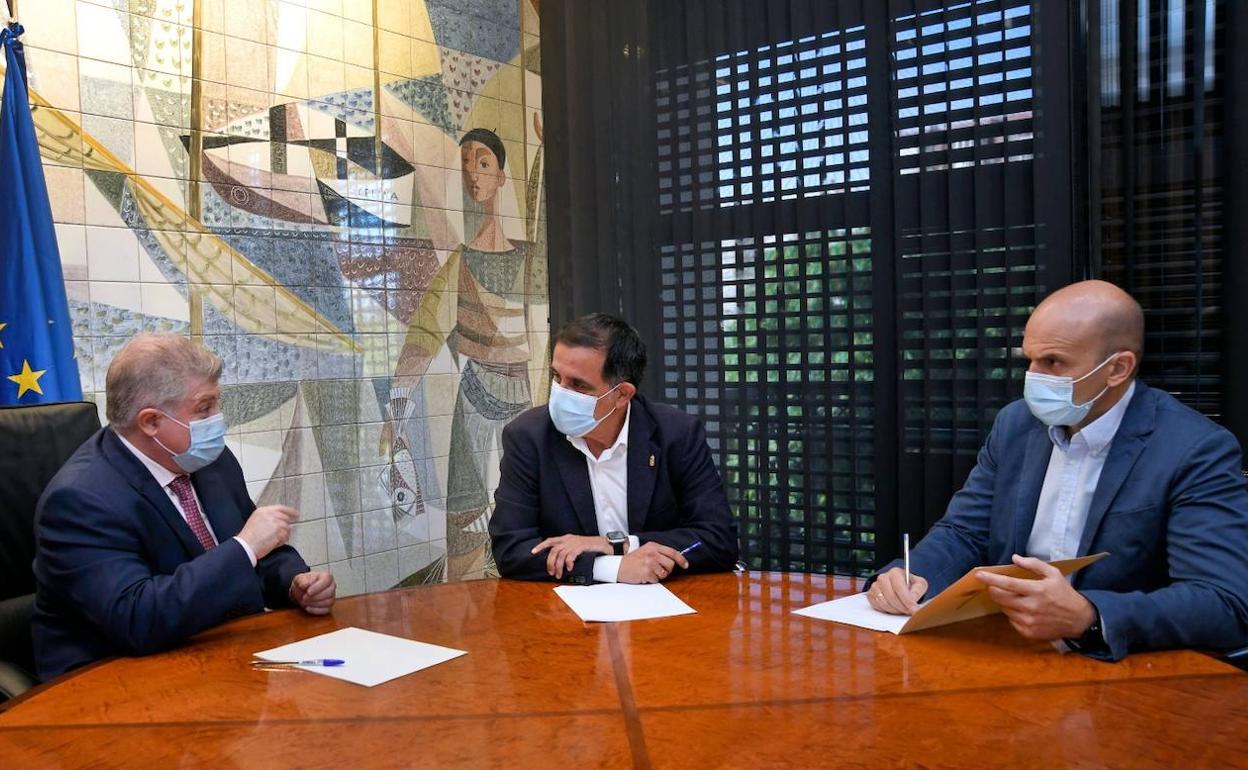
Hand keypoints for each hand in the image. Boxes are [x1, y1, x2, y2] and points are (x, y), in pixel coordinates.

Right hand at [237, 505, 298, 559]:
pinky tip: (272, 543)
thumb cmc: (248, 537)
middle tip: (280, 533)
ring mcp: (276, 523)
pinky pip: (285, 537)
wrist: (245, 546)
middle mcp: (270, 514)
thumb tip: (278, 520)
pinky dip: (281, 542)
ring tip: (272, 540)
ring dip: (282, 536)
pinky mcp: (279, 532)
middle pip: (286, 519)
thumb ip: (267, 518)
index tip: (296, 514)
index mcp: (263, 510)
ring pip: (287, 529)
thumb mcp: (255, 521)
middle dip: (284, 527)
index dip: (290, 511)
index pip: (281, 508)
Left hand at [289, 571, 335, 615]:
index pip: (327, 580)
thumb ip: (302, 580)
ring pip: (328, 602)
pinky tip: (308, 607)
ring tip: (305, 602)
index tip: (308, 592)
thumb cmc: (304, 583)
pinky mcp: (329, 606)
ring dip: (314, 604)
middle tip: (304, 598)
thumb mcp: (299, 579)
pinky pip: (326, 610)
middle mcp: (331, 586)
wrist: (302, 591)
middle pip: (329, 592)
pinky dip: (315, 610)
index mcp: (326, 576)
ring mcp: (331, 596)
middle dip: (315, 597)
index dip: (318, 587)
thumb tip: (305, 585)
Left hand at [531, 534, 610, 578]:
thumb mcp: (576, 547)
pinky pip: (571, 555)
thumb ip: (567, 551)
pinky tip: (569, 568)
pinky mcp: (582, 546)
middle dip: (550, 562)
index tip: (533, 552)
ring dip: (558, 566)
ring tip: (559, 574)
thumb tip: (557, 562)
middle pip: (554, 550)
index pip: (550, 540)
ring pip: (561, 554)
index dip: (541, 546)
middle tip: (551, 572)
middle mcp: (569, 539)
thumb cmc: (590, 548)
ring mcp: (575, 542)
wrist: (604, 544)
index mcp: (566, 538)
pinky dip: (568, 562)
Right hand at [617, 542, 689, 583]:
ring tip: (648, 572)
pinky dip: (651, 580)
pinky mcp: (646, 572)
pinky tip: (644, 575)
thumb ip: (660, 553)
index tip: (686, 565)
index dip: (681, 560)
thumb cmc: (634, 560)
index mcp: (653, 546)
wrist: (618, 566)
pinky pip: (656, 580)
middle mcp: (652, 553)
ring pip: (664, 573)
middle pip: (670, 564)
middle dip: (667, 570)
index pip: (672, 552)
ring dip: (658, 575)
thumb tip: (675, 560)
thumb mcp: (646, 551)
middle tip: (658, 570)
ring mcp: (649, 562)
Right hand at [867, 567, 928, 614]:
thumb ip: (918, 591)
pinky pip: (876, 605)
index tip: (913, 609)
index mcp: (895, 573)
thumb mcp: (919, 584)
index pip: (899, 587)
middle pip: (890, 596)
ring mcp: (875, 586)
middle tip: (908, 611)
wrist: (901, 586)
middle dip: (901, 607)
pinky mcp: (871, 594)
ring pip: (882, 602)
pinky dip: (885, 609)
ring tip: (901, 610)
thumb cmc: (910, 585)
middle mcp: (883, 577)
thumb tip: (912, 600)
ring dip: (894, 609)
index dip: (907, 600)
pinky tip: (893, 608)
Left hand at [974, 554, 1096, 640]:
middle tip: (995, 586)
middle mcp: (1031, 607)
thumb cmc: (1064, 593)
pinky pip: (1011, 620)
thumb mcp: (1053, 574)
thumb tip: (1015, 558)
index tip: (978, 574)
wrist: (1078, 619)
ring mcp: (1029, 621)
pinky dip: (1013, 614)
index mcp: (1036, 590)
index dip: (991, 579)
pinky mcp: (1028, 632)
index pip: (1007, 584)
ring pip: (1004, 609)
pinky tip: (1023, 610)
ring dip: (1005, 602)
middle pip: (1000, 597)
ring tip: (1016, 598)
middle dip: (993, 590)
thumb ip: (1034, 564)